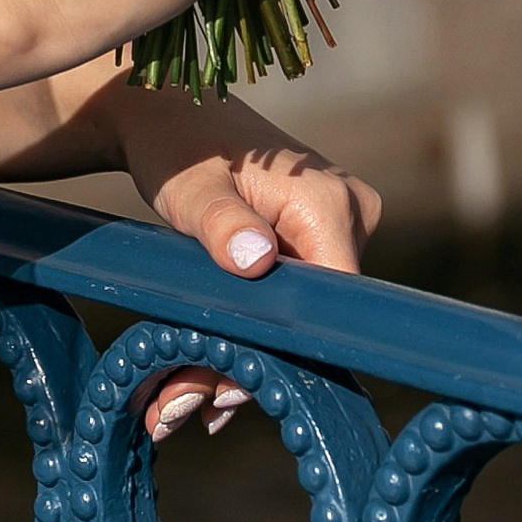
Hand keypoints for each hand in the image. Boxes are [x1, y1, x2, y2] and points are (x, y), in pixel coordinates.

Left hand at [105, 81, 380, 441]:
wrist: (169, 113)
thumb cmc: (177, 149)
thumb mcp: (190, 191)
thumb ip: (222, 226)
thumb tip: (257, 261)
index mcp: (330, 203)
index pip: (328, 304)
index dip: (280, 352)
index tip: (222, 391)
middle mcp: (352, 212)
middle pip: (310, 317)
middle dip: (245, 364)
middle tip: (179, 408)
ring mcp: (342, 224)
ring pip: (298, 314)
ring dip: (240, 355)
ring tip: (173, 400)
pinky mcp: (321, 234)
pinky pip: (294, 296)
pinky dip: (250, 328)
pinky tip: (202, 373)